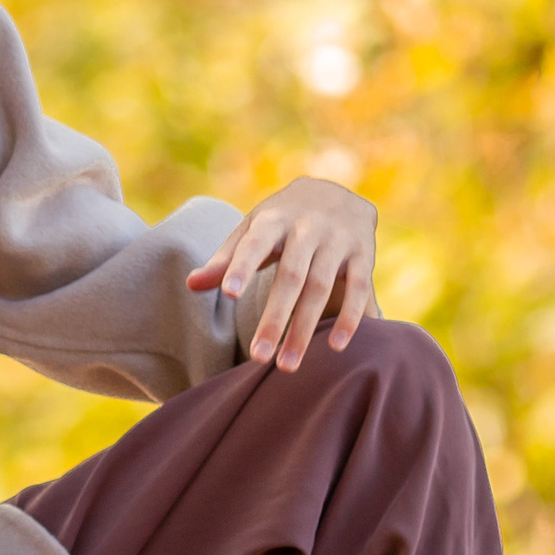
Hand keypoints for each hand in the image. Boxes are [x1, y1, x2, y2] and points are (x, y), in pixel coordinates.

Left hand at [186, 177, 376, 371]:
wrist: (336, 190)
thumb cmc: (281, 219)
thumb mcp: (252, 229)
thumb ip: (226, 259)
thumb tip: (191, 285)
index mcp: (273, 220)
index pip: (255, 244)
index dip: (243, 266)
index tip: (230, 294)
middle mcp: (308, 228)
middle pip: (291, 277)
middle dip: (275, 318)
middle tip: (258, 358)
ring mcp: (338, 240)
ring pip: (321, 288)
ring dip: (305, 328)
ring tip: (287, 365)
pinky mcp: (363, 253)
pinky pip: (359, 288)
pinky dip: (350, 317)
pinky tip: (336, 347)